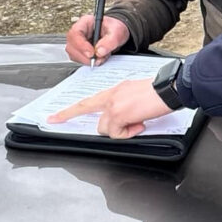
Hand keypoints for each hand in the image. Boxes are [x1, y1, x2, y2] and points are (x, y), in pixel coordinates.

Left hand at [48, 78, 172, 138]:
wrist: (168, 88)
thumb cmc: (159, 92)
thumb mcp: (136, 95)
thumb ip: (125, 105)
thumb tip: (126, 121)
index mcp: (115, 90)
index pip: (89, 100)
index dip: (70, 109)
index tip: (56, 115)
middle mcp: (111, 95)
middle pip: (85, 109)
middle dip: (68, 115)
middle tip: (53, 119)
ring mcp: (114, 104)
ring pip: (104, 127)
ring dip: (118, 131)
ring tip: (136, 124)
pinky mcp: (119, 114)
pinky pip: (117, 132)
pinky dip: (128, 133)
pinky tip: (140, 124)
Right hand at [66, 14, 128, 65]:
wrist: (116, 34)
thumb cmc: (114, 29)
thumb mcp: (117, 32)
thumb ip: (110, 41)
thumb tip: (99, 51)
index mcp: (85, 22)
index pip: (75, 33)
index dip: (81, 45)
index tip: (91, 53)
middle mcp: (79, 32)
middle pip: (71, 46)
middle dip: (84, 56)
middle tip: (98, 59)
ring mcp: (77, 42)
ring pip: (74, 55)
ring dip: (87, 60)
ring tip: (102, 57)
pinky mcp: (80, 51)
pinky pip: (79, 60)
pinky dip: (89, 62)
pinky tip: (99, 58)